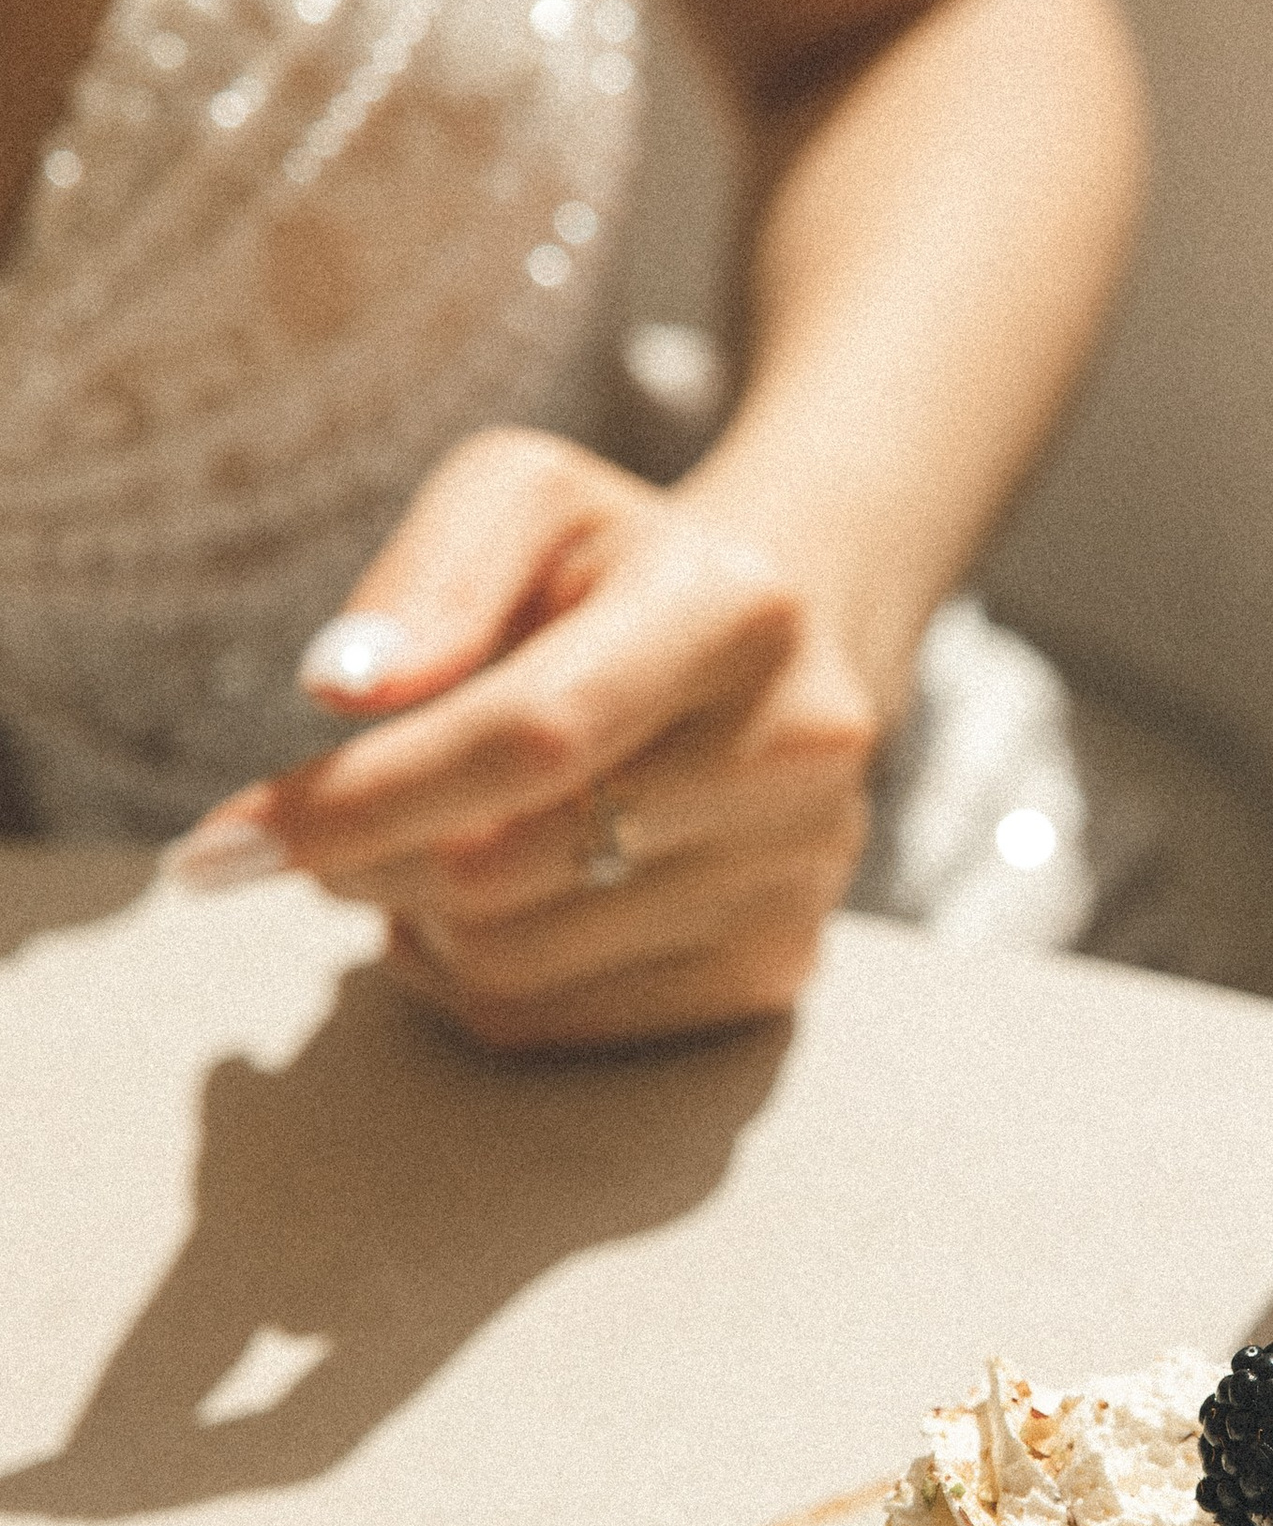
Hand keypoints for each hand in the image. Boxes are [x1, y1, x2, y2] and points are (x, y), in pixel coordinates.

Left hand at [173, 429, 875, 1048]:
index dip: (359, 797)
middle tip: (335, 817)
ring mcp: (799, 878)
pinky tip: (508, 900)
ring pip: (510, 965)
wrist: (787, 648)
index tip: (219, 843)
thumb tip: (342, 689)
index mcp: (738, 610)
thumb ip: (430, 572)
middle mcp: (797, 751)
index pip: (528, 736)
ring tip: (440, 838)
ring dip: (416, 919)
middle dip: (368, 855)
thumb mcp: (526, 498)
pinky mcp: (776, 971)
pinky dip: (478, 976)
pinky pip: (554, 1027)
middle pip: (498, 868)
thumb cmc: (614, 569)